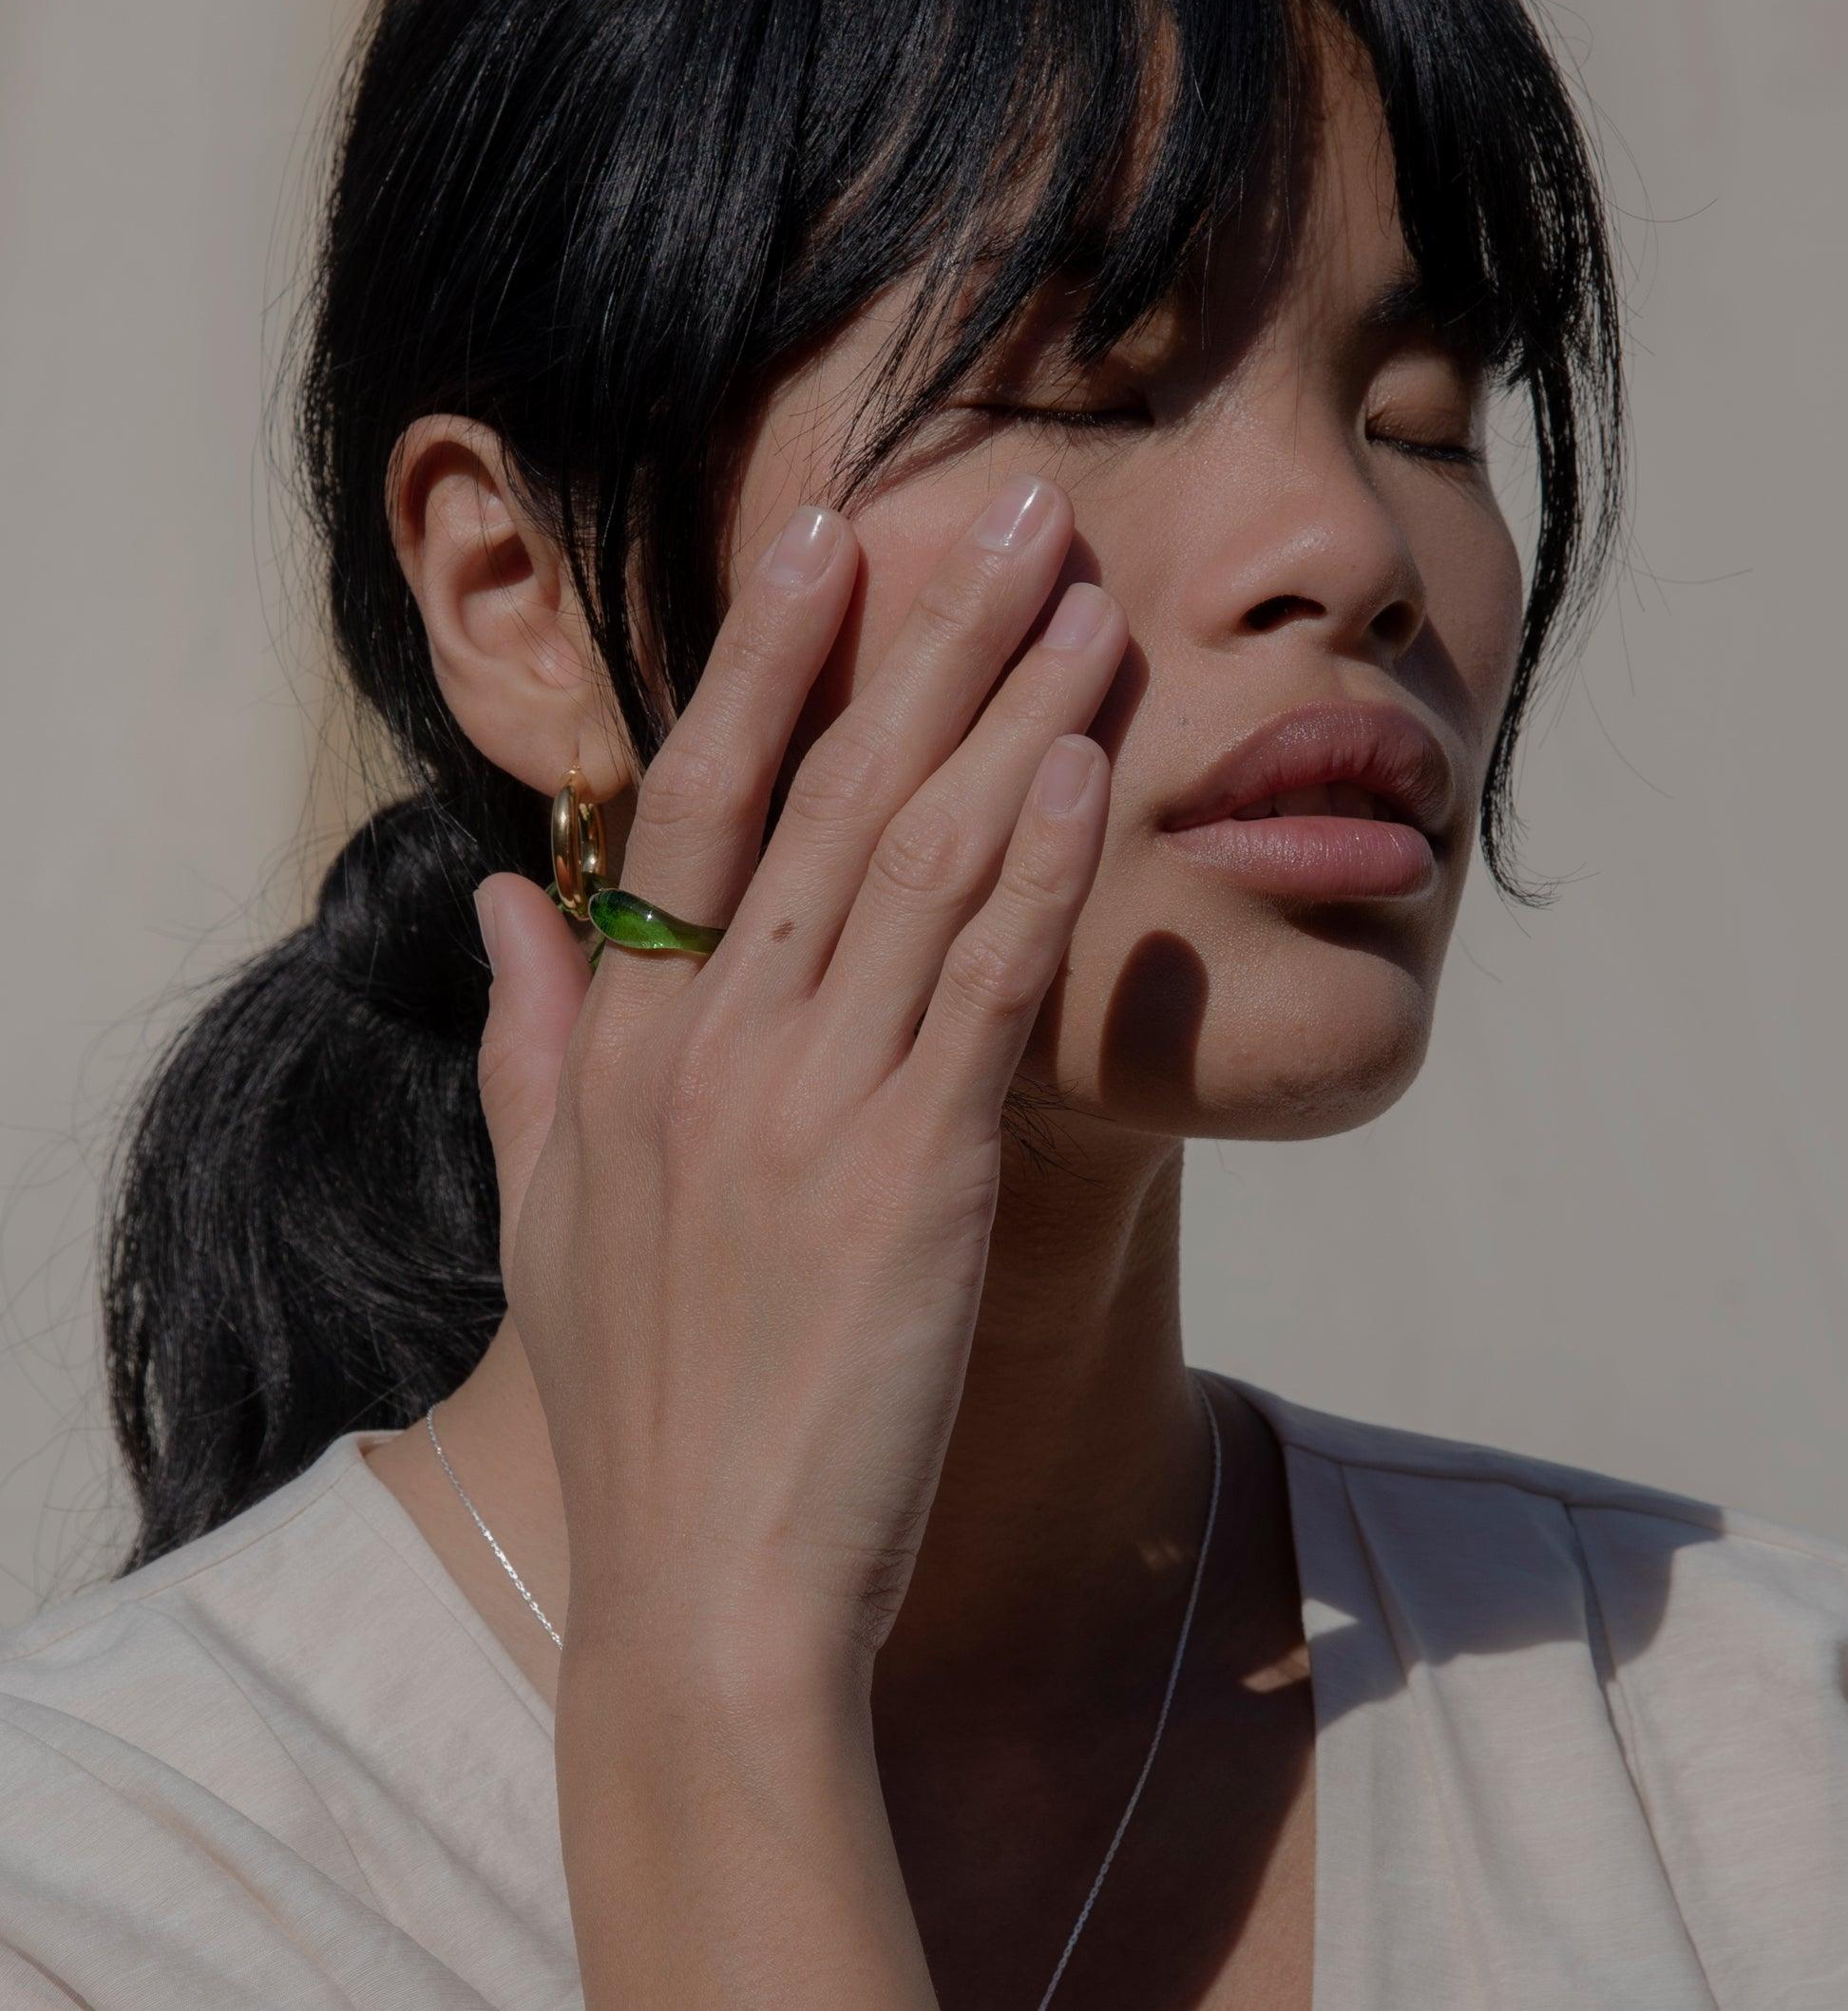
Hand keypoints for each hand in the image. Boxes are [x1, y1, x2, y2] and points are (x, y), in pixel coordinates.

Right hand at [473, 473, 1125, 1683]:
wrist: (707, 1594)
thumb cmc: (642, 1403)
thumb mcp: (544, 1209)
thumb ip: (531, 1037)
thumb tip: (505, 898)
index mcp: (626, 1040)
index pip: (701, 795)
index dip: (769, 654)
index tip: (835, 532)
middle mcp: (708, 1042)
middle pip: (832, 788)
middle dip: (931, 632)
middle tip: (1017, 506)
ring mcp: (806, 1098)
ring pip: (919, 856)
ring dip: (1011, 712)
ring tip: (1087, 595)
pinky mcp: (909, 1170)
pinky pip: (980, 980)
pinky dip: (1037, 863)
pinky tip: (1089, 763)